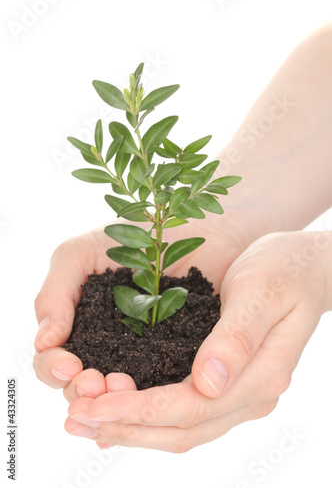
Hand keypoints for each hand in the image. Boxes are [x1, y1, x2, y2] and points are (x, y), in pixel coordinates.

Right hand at [33, 211, 245, 398]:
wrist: (198, 228)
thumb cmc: (134, 236)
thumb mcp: (81, 254)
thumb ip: (55, 291)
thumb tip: (44, 341)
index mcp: (80, 326)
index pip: (55, 361)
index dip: (55, 369)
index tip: (70, 365)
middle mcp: (107, 347)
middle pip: (82, 387)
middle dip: (82, 391)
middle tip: (96, 383)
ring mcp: (142, 356)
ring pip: (118, 396)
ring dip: (113, 402)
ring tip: (121, 387)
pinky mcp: (177, 360)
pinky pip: (160, 388)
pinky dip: (151, 398)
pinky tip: (149, 401)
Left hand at [64, 231, 331, 450]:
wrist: (305, 269)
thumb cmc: (283, 271)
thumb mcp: (261, 291)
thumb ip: (237, 338)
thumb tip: (207, 382)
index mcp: (261, 375)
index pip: (191, 406)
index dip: (140, 410)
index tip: (93, 404)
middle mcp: (250, 396)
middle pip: (181, 430)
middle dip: (125, 427)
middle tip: (74, 418)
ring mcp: (240, 395)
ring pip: (181, 430)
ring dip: (131, 429)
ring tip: (83, 419)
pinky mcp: (228, 385)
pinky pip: (185, 415)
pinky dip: (147, 417)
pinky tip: (117, 408)